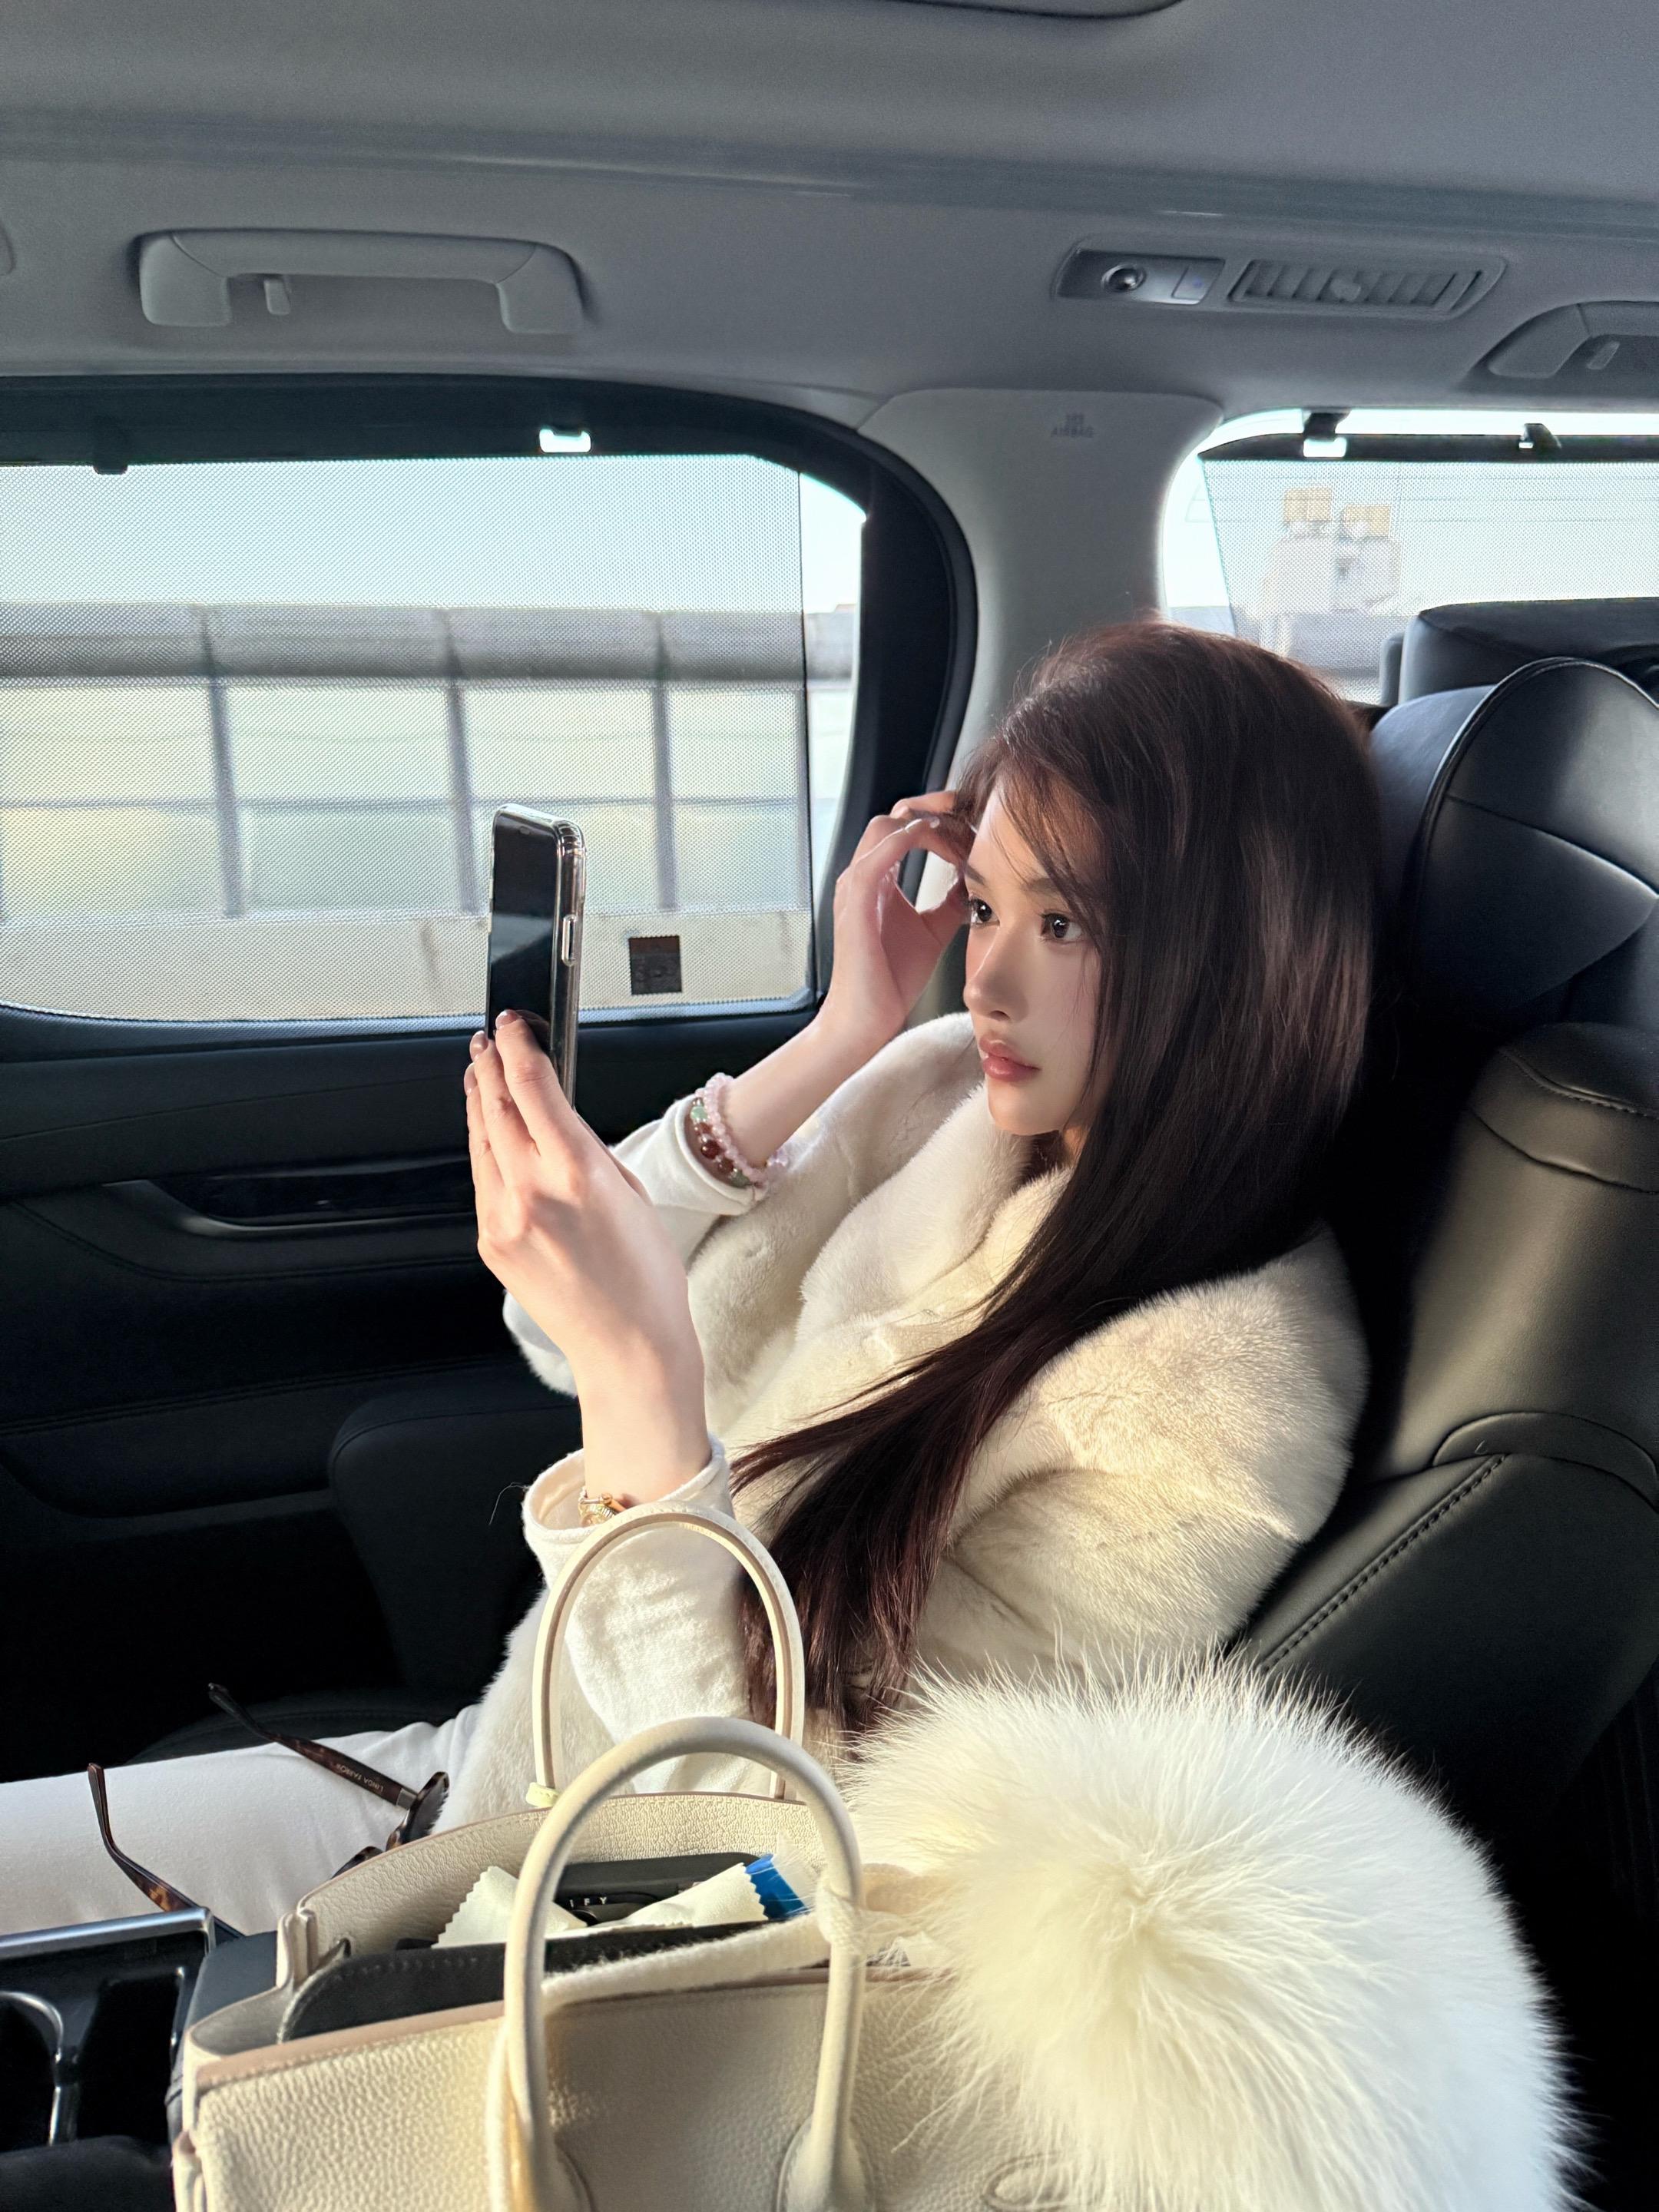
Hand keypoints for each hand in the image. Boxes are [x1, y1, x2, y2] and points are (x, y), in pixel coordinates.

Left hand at [464, 1014, 709, 1494]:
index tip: (512, 1024)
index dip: (517, 1045)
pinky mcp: (492, 1242)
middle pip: (495, 1105)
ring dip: (478, 1101)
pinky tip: (491, 1134)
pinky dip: (485, 1148)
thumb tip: (558, 1119)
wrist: (629, 1347)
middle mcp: (532, 1190)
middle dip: (489, 1065)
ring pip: (480, 1140)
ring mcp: (504, 1218)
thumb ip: (587, 1150)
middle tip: (488, 1039)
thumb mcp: (632, 1192)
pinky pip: (483, 1180)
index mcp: (576, 1171)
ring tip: (479, 1073)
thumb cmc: (646, 1277)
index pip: (531, 1087)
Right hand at [819, 790, 972, 1052]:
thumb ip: (950, 902)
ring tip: (964, 837)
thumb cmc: (891, 980)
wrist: (866, 1018)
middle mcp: (863, 875)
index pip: (906, 827)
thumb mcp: (933, 930)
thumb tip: (976, 882)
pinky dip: (910, 839)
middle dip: (938, 809)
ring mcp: (856, 886)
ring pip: (888, 825)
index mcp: (877, 879)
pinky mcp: (856, 901)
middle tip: (974, 816)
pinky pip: (879, 853)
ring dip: (930, 823)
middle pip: (897, 815)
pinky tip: (939, 842)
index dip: (943, 820)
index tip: (977, 830)